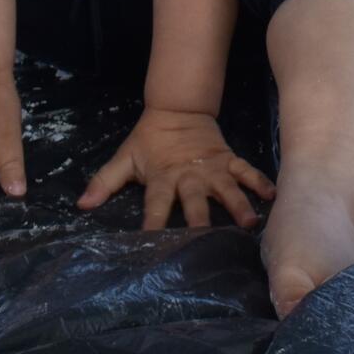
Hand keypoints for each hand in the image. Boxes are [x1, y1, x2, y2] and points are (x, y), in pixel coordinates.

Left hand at [75, 107, 276, 230]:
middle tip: (209, 243)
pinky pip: (246, 171)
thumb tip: (81, 204)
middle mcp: (189, 176)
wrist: (176, 110)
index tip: (152, 243)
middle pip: (195, 202)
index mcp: (162, 177)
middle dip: (201, 222)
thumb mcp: (124, 160)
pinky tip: (272, 196)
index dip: (153, 223)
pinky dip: (259, 182)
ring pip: (227, 189)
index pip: (155, 205)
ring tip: (250, 223)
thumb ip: (104, 182)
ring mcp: (211, 169)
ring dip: (237, 206)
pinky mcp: (228, 160)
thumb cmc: (148, 141)